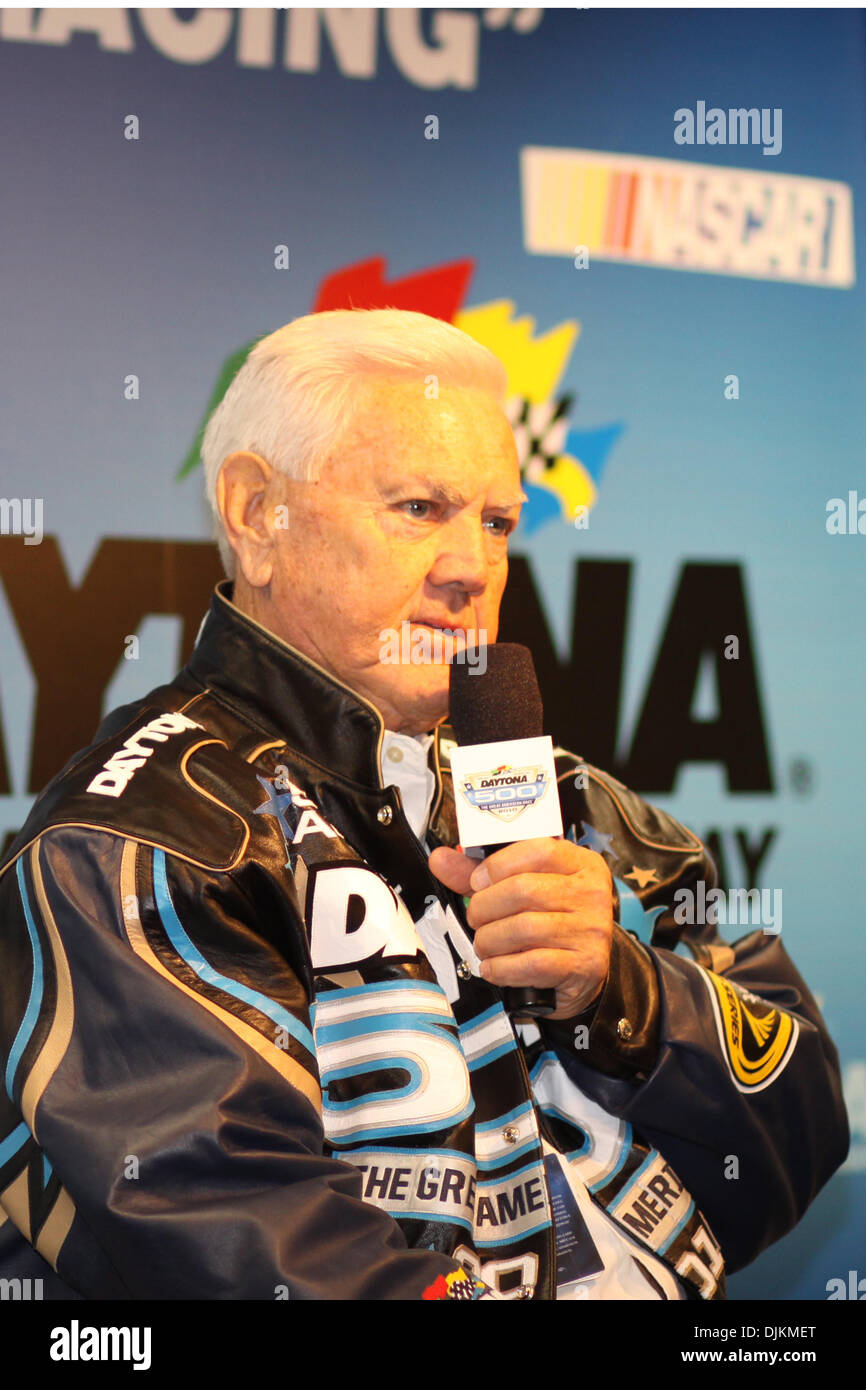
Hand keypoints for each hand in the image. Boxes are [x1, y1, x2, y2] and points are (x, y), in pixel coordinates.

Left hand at [427, 837, 613, 1020]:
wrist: (583, 974)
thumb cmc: (550, 922)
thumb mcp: (524, 890)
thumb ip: (483, 874)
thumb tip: (440, 859)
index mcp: (581, 865)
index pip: (540, 850)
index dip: (498, 865)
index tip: (477, 882)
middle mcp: (592, 894)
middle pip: (525, 890)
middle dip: (485, 907)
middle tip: (476, 919)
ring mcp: (591, 931)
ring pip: (525, 928)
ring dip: (490, 940)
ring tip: (484, 945)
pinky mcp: (585, 966)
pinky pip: (532, 964)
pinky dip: (501, 968)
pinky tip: (493, 968)